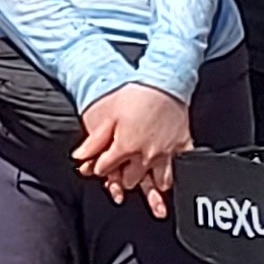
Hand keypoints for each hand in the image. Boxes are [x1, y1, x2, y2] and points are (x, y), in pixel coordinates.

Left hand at [72, 84, 194, 212]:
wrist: (166, 80)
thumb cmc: (137, 94)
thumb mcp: (108, 114)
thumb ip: (94, 141)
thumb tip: (79, 157)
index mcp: (125, 149)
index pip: (105, 170)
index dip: (100, 166)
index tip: (101, 162)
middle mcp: (146, 157)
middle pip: (130, 181)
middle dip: (123, 176)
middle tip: (122, 168)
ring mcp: (166, 154)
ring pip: (159, 183)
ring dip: (150, 182)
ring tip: (146, 177)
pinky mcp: (183, 148)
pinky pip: (181, 169)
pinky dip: (175, 172)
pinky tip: (170, 171)